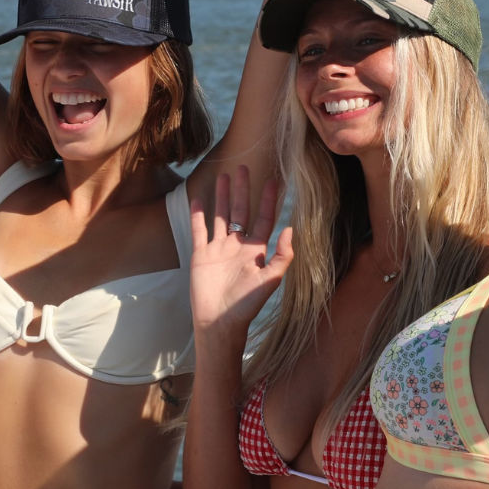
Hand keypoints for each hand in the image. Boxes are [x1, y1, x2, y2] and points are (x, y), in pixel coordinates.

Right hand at [189, 166, 292, 337]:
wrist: (219, 322)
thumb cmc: (246, 305)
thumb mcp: (269, 280)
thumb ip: (282, 256)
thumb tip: (290, 228)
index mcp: (256, 251)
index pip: (264, 219)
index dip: (269, 200)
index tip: (273, 180)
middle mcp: (237, 246)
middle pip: (241, 211)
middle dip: (243, 190)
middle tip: (244, 167)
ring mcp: (218, 249)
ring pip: (220, 216)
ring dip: (222, 197)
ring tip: (223, 175)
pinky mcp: (201, 255)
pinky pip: (199, 230)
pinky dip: (198, 214)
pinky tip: (198, 198)